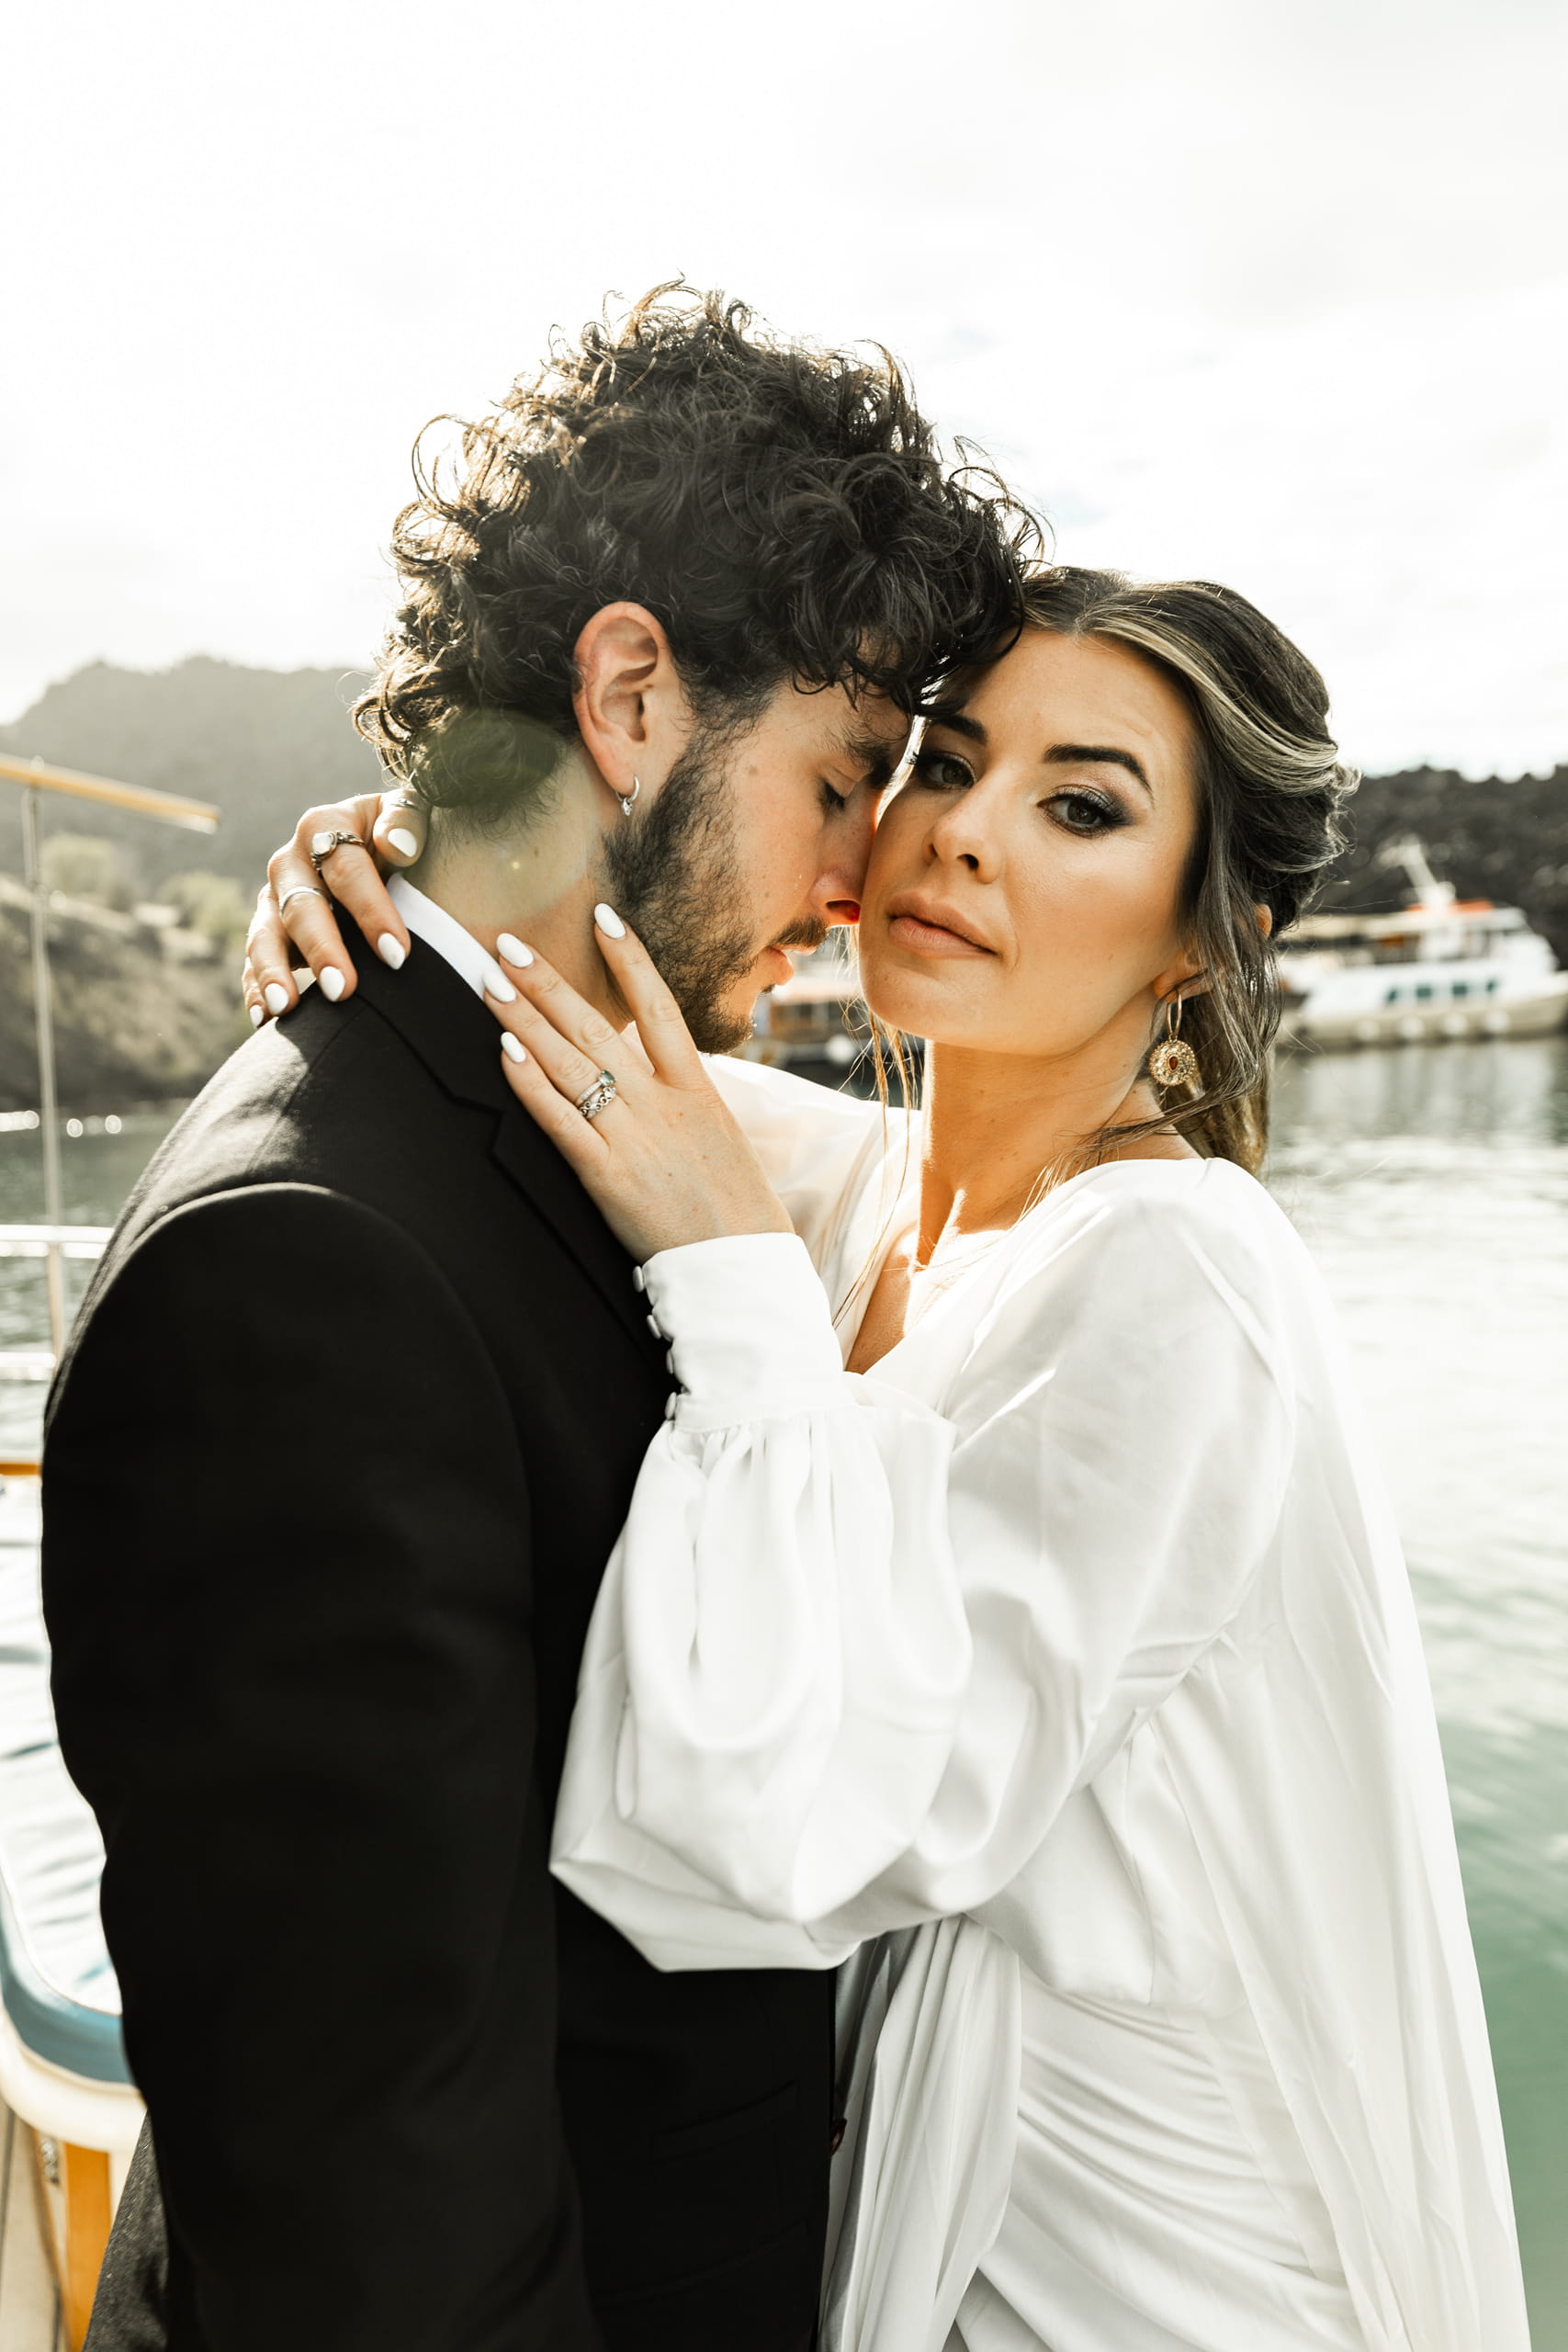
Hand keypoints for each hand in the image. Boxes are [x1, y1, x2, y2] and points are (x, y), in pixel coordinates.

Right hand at [241, 790, 431, 1024]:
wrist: (378, 845)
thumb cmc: (404, 834)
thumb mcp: (413, 813)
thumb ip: (408, 821)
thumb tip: (397, 845)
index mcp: (327, 825)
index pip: (347, 868)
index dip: (371, 910)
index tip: (398, 955)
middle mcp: (292, 861)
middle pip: (302, 906)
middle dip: (321, 950)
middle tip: (342, 990)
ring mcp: (275, 898)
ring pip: (266, 935)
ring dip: (274, 972)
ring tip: (287, 1008)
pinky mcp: (268, 931)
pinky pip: (255, 962)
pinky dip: (256, 989)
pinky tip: (264, 1019)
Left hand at [486, 907, 792, 1262]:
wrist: (743, 1267)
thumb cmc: (736, 1212)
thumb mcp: (723, 1142)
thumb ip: (687, 1105)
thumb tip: (662, 1078)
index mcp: (698, 1091)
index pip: (661, 1006)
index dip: (630, 959)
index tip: (603, 917)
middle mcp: (663, 1104)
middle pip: (598, 1028)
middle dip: (549, 983)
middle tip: (507, 943)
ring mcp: (634, 1137)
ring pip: (571, 1065)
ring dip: (526, 1020)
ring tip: (490, 982)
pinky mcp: (608, 1176)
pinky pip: (561, 1120)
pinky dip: (531, 1084)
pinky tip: (504, 1051)